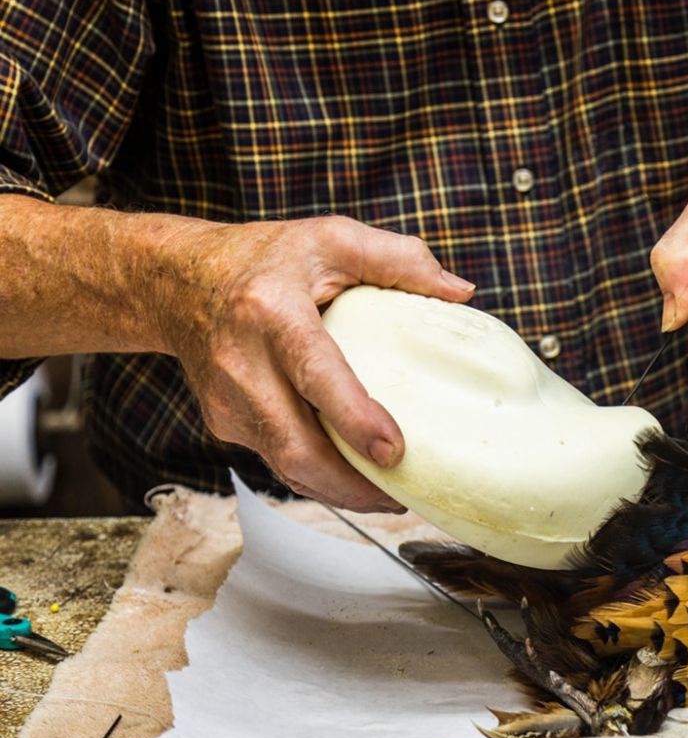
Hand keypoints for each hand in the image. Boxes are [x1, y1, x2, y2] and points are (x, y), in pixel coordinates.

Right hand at [152, 216, 473, 510]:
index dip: (352, 417)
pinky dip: (319, 480)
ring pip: (286, 466)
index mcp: (270, 310)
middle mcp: (240, 362)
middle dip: (351, 484)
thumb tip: (460, 292)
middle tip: (405, 497)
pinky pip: (278, 463)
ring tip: (392, 499)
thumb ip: (399, 258)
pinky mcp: (224, 424)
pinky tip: (357, 483)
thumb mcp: (332, 238)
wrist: (178, 282)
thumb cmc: (266, 259)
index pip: (314, 372)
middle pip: (295, 445)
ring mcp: (226, 401)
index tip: (393, 450)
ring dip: (340, 492)